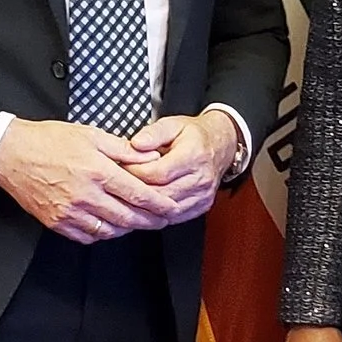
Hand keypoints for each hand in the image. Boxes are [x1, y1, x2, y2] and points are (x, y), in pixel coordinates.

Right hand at [0, 118, 184, 242]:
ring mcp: (70, 212)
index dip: (160, 204)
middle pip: (129, 217)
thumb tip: (151, 157)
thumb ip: (123, 150)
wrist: (11, 154)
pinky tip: (111, 225)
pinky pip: (88, 236)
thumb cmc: (50, 140)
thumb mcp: (92, 135)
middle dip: (151, 221)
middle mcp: (85, 195)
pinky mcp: (56, 222)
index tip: (172, 207)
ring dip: (129, 228)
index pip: (138, 194)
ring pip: (110, 230)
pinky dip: (104, 234)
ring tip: (140, 221)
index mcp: (98, 171)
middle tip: (164, 219)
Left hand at [120, 112, 238, 224]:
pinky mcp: (203, 206)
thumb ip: (153, 132)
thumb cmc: (193, 135)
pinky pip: (176, 217)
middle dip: (137, 191)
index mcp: (194, 155)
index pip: (158, 173)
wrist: (221, 145)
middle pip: (162, 194)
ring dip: (146, 206)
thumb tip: (136, 143)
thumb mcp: (173, 124)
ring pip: (167, 209)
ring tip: (130, 196)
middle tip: (121, 183)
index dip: (136, 172)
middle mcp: (202, 177)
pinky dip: (158, 214)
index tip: (122, 167)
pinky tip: (146, 207)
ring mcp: (204, 194)